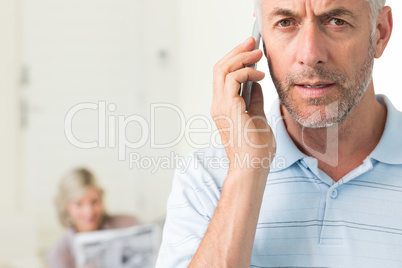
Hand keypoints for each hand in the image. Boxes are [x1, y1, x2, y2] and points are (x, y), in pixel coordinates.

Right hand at [211, 37, 275, 175]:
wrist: (252, 169)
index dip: (235, 60)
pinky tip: (259, 75)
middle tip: (252, 42)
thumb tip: (256, 84)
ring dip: (241, 57)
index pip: (223, 76)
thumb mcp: (257, 119)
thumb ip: (254, 101)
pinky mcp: (228, 108)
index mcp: (223, 108)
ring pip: (223, 70)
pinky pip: (232, 80)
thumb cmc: (255, 151)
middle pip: (220, 68)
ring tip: (258, 53)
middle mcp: (218, 105)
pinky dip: (246, 72)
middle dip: (237, 51)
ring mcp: (221, 106)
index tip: (250, 49)